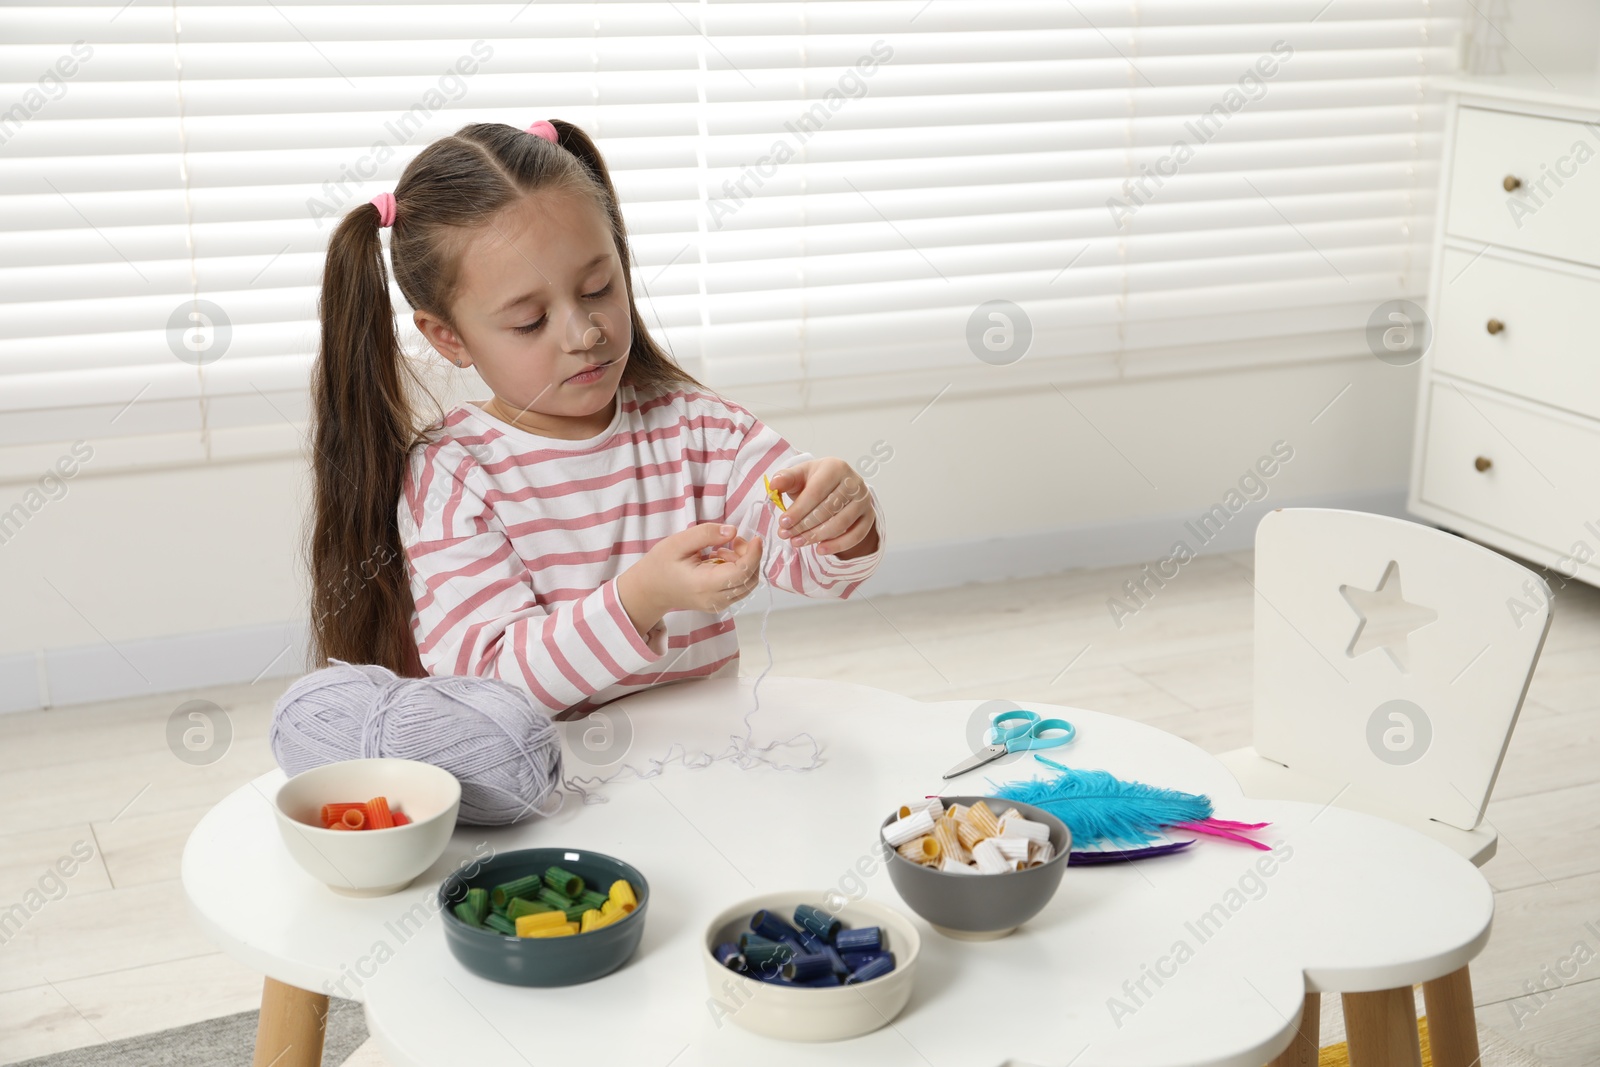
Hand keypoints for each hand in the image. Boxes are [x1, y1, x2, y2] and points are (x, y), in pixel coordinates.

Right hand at [616, 523, 763, 635]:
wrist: (650, 589)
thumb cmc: (661, 564)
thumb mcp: (678, 542)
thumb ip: (706, 534)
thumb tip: (733, 531)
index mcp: (705, 584)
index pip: (742, 572)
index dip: (754, 554)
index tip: (756, 537)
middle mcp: (715, 599)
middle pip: (750, 579)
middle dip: (750, 556)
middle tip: (733, 540)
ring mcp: (718, 604)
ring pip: (748, 585)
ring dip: (744, 563)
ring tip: (723, 549)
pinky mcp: (719, 603)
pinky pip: (739, 588)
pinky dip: (738, 571)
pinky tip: (721, 560)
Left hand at [767, 458, 876, 556]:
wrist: (838, 487)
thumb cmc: (816, 482)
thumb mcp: (799, 476)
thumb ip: (786, 479)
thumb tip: (774, 484)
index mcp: (835, 467)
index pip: (816, 492)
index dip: (798, 510)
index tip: (782, 523)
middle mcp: (854, 482)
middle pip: (828, 509)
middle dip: (804, 525)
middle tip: (787, 536)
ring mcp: (864, 500)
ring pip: (841, 524)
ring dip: (817, 536)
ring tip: (798, 542)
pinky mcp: (869, 516)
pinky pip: (856, 535)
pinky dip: (837, 545)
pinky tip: (820, 550)